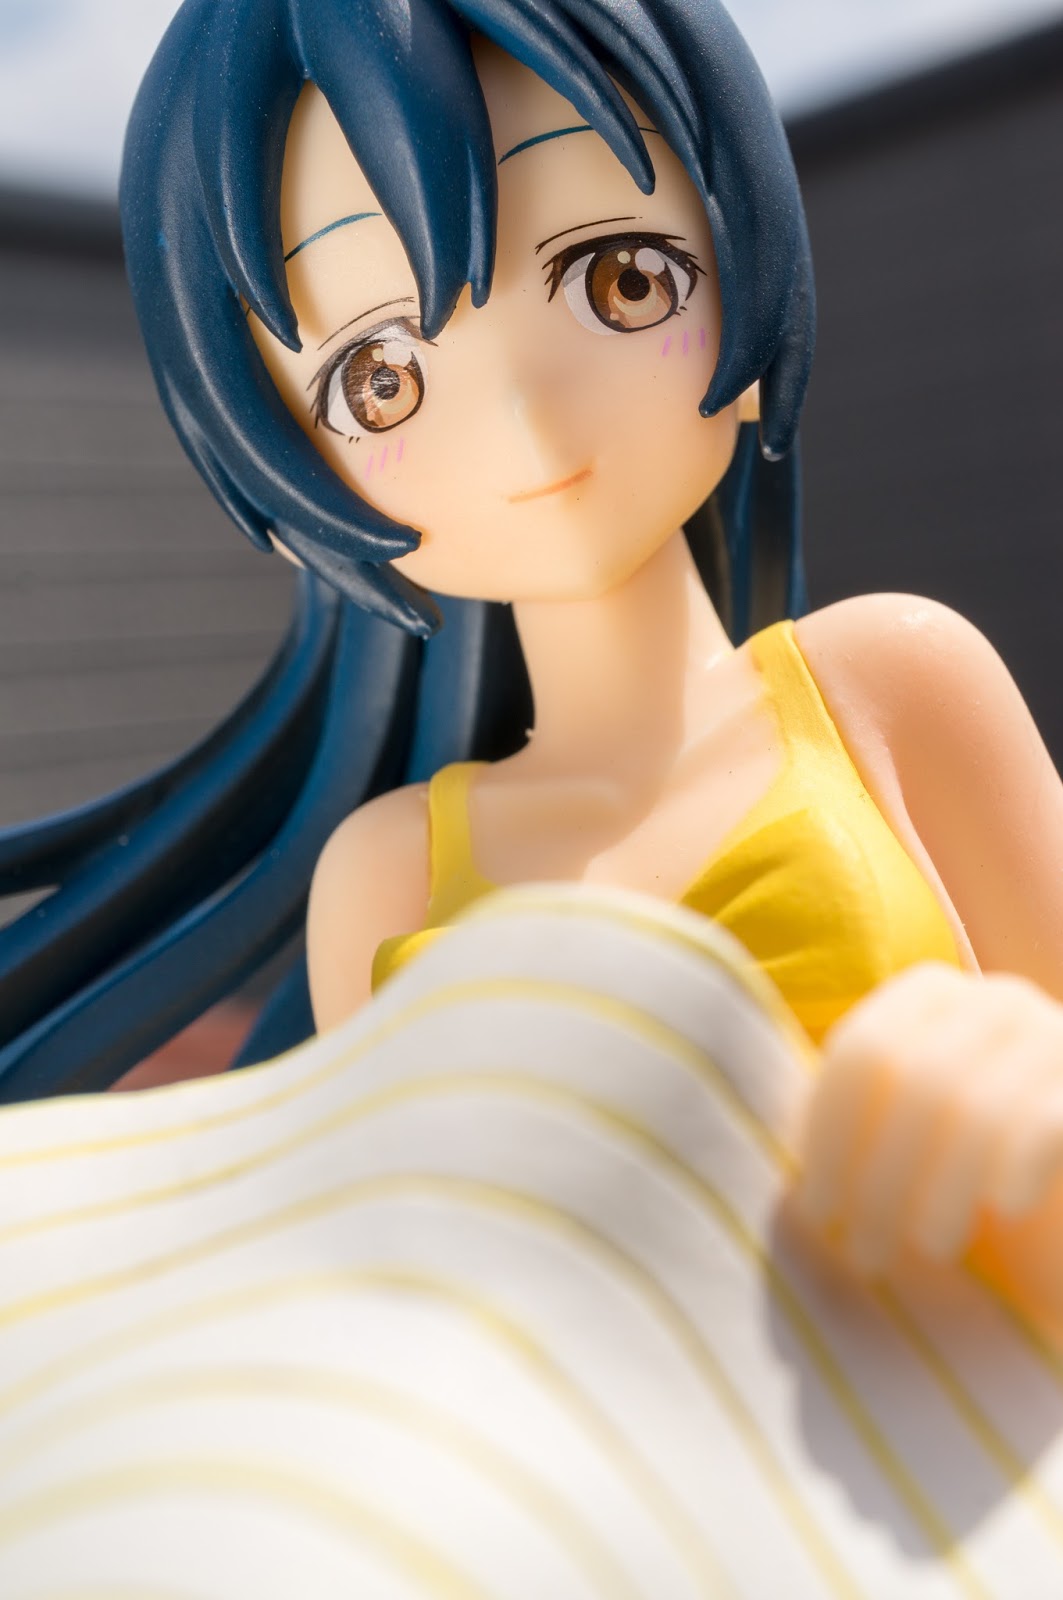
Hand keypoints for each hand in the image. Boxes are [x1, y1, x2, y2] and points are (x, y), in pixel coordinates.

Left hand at [796, 964, 1062, 1276]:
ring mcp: (1057, 1035)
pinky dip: (1010, 1163)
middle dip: (876, 1176)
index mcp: (932, 995)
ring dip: (936, 1188)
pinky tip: (1004, 1208)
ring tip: (927, 1248)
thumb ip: (847, 1122)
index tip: (816, 1211)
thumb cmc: (971, 1181)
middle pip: (910, 1078)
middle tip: (862, 1253)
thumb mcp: (896, 1140)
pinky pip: (1039, 1121)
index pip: (861, 1054)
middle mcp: (998, 999)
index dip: (831, 1137)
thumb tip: (753, 1148)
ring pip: (970, 1105)